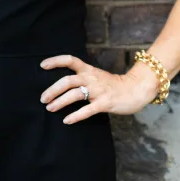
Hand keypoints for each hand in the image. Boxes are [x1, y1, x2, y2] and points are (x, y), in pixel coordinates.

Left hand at [39, 53, 160, 124]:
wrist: (137, 89)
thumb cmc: (115, 85)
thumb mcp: (97, 77)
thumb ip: (83, 79)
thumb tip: (63, 86)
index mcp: (89, 70)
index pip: (70, 60)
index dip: (55, 61)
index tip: (42, 65)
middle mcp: (92, 78)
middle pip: (68, 80)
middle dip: (53, 89)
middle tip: (42, 99)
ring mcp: (99, 90)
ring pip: (75, 94)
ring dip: (60, 101)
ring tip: (50, 108)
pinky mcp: (105, 103)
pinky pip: (88, 110)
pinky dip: (76, 115)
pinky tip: (67, 120)